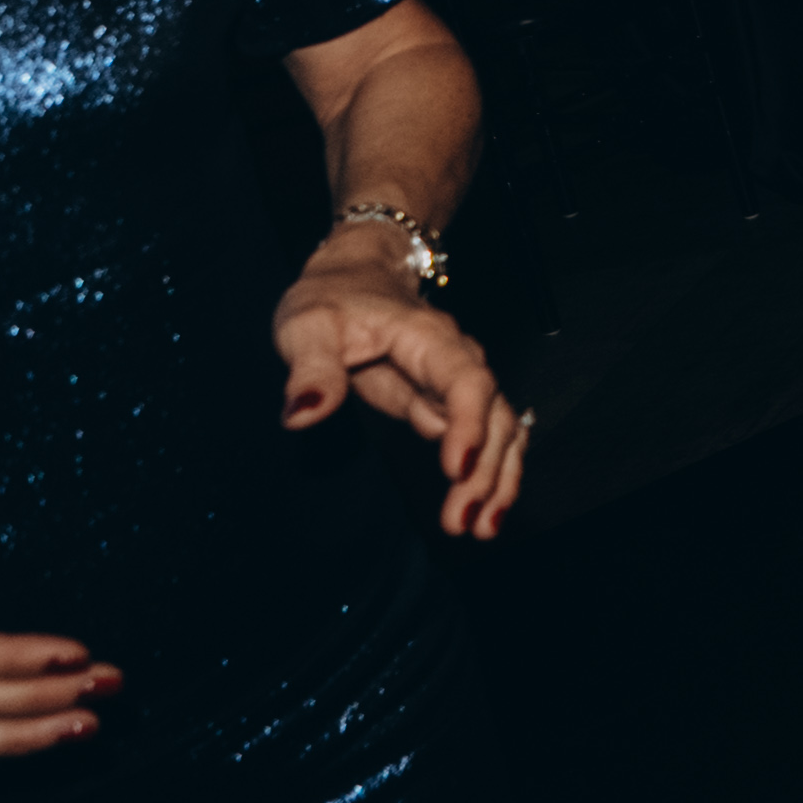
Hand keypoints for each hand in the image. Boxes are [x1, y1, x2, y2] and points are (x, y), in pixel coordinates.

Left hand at [277, 244, 528, 538]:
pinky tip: (485, 507)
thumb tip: (303, 414)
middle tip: (464, 519)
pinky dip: (491, 471)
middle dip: (486, 468)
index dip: (467, 423)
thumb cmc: (331, 297)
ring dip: (497, 477)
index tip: (455, 468)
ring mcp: (456, 384)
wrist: (353, 276)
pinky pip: (485, 437)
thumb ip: (312, 370)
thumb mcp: (308, 325)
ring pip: (499, 429)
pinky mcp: (447, 403)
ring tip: (482, 526)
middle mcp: (456, 360)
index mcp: (428, 338)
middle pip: (493, 413)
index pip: (465, 379)